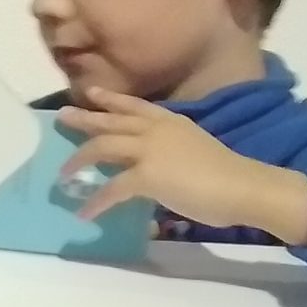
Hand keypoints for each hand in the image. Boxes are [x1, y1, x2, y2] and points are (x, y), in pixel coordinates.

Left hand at [57, 87, 306, 241]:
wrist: (244, 186)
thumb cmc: (227, 175)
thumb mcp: (193, 152)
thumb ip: (171, 156)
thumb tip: (157, 171)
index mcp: (172, 122)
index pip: (135, 106)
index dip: (111, 99)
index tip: (91, 93)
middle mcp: (157, 130)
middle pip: (111, 121)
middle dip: (85, 119)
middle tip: (62, 118)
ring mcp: (150, 151)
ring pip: (103, 147)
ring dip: (79, 160)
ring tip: (62, 175)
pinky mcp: (147, 176)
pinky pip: (112, 189)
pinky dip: (96, 202)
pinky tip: (85, 213)